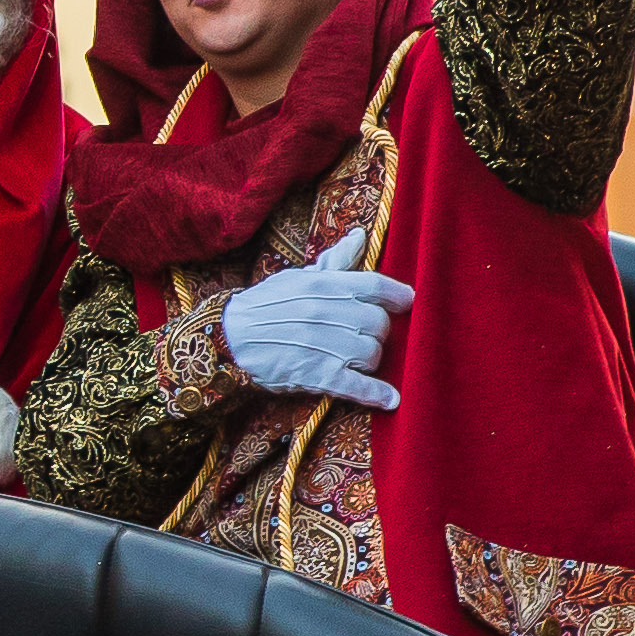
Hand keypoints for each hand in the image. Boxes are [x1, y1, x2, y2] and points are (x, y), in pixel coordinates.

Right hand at [220, 256, 415, 408]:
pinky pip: (357, 385)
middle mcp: (330, 312)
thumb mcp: (299, 277)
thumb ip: (335, 260)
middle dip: (377, 332)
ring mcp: (325, 345)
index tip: (407, 301)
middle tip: (364, 336)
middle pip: (379, 324)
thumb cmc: (266, 305)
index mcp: (327, 285)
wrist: (228, 337)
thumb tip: (360, 236)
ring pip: (372, 354)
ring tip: (356, 359)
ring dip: (369, 359)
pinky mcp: (317, 375)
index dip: (397, 295)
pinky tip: (389, 399)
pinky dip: (376, 394)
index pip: (376, 286)